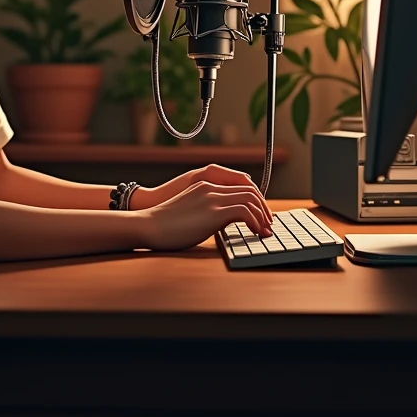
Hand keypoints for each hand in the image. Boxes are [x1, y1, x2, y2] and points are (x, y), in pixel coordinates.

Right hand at [140, 177, 272, 252]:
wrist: (148, 226)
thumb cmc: (165, 224)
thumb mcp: (189, 210)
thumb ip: (207, 209)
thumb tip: (225, 220)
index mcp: (204, 184)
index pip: (239, 184)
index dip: (255, 200)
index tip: (260, 215)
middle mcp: (210, 187)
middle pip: (249, 189)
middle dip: (263, 207)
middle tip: (268, 224)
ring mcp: (212, 198)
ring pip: (250, 198)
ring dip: (262, 215)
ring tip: (264, 231)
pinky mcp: (213, 212)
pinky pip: (245, 211)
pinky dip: (255, 222)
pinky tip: (255, 232)